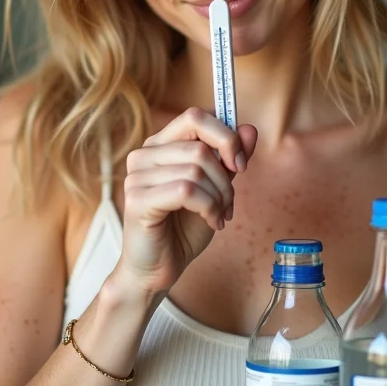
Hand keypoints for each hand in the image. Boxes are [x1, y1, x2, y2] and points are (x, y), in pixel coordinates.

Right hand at [117, 107, 257, 296]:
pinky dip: (208, 207)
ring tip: (220, 215)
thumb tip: (249, 129)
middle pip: (199, 145)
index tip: (239, 163)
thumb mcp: (215, 189)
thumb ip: (228, 159)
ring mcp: (137, 176)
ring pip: (196, 169)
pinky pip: (186, 190)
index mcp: (160, 145)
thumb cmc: (183, 228)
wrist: (159, 269)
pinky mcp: (137, 199)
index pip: (194, 117)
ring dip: (219, 196)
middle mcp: (144, 155)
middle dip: (225, 176)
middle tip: (229, 201)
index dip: (224, 136)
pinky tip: (212, 222)